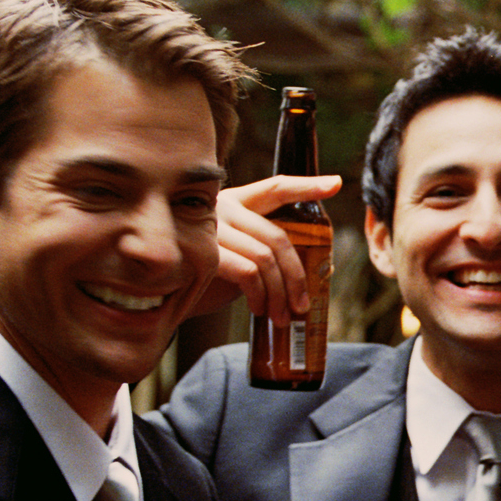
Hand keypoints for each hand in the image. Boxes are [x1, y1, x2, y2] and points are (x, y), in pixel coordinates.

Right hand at [193, 174, 342, 320]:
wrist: (164, 294)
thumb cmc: (205, 277)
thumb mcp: (242, 259)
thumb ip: (269, 254)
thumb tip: (324, 269)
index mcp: (235, 202)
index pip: (276, 188)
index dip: (307, 187)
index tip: (336, 185)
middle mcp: (223, 207)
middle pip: (277, 237)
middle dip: (297, 276)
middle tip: (302, 305)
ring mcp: (212, 226)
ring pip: (266, 257)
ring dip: (279, 293)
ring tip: (281, 315)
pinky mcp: (206, 250)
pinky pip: (248, 272)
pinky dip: (260, 294)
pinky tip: (259, 309)